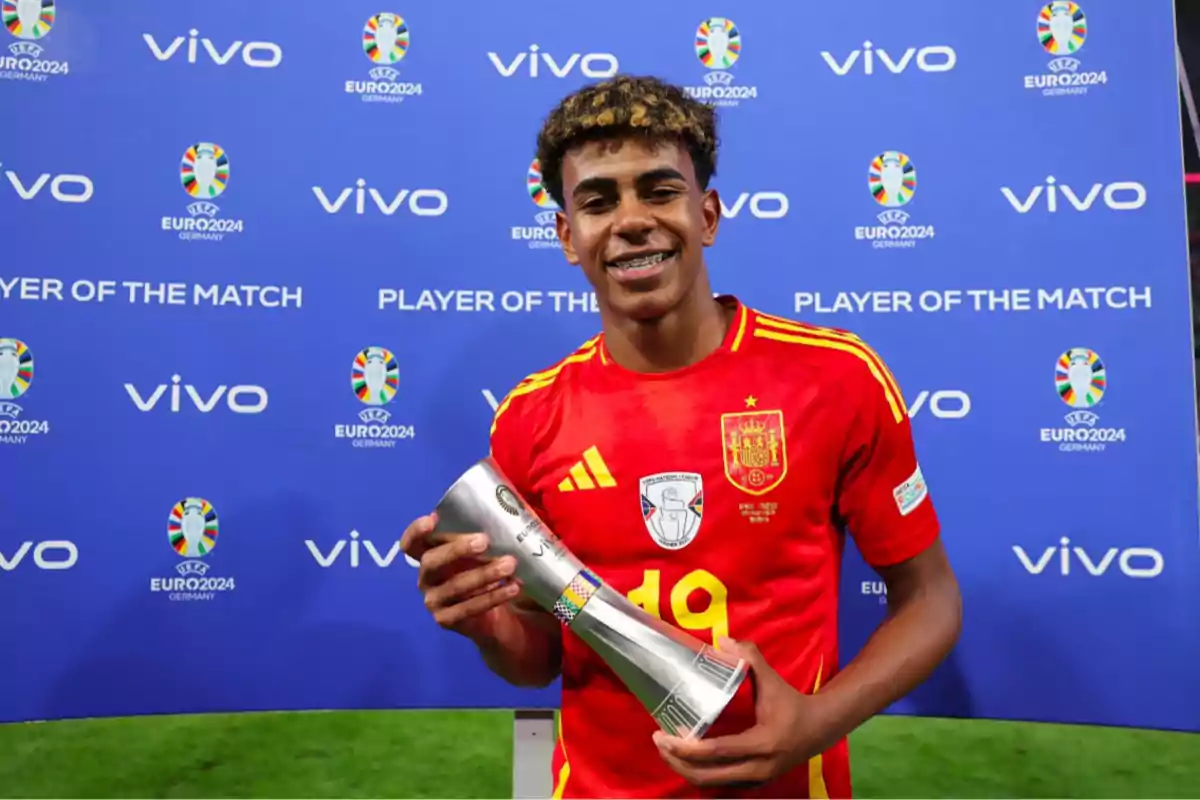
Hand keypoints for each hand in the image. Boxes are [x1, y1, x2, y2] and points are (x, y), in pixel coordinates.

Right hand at [399, 512, 520, 640]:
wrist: (492, 616)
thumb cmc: (483, 572)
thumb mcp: (479, 554)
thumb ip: (481, 537)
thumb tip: (502, 513)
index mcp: (429, 555)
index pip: (412, 543)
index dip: (416, 531)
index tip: (433, 519)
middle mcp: (426, 577)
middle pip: (431, 561)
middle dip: (457, 549)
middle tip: (484, 540)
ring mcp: (434, 600)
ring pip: (455, 586)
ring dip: (484, 574)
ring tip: (510, 565)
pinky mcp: (447, 620)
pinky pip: (469, 608)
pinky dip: (493, 597)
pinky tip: (513, 587)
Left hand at [653, 637, 831, 787]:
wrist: (819, 729)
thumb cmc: (792, 704)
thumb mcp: (773, 680)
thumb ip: (750, 658)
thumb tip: (723, 640)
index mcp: (762, 744)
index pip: (717, 751)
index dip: (687, 747)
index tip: (664, 735)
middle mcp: (758, 768)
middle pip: (706, 775)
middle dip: (677, 761)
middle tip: (658, 741)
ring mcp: (755, 780)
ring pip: (710, 783)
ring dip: (684, 769)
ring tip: (666, 749)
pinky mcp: (752, 783)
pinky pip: (718, 783)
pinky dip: (698, 773)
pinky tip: (685, 757)